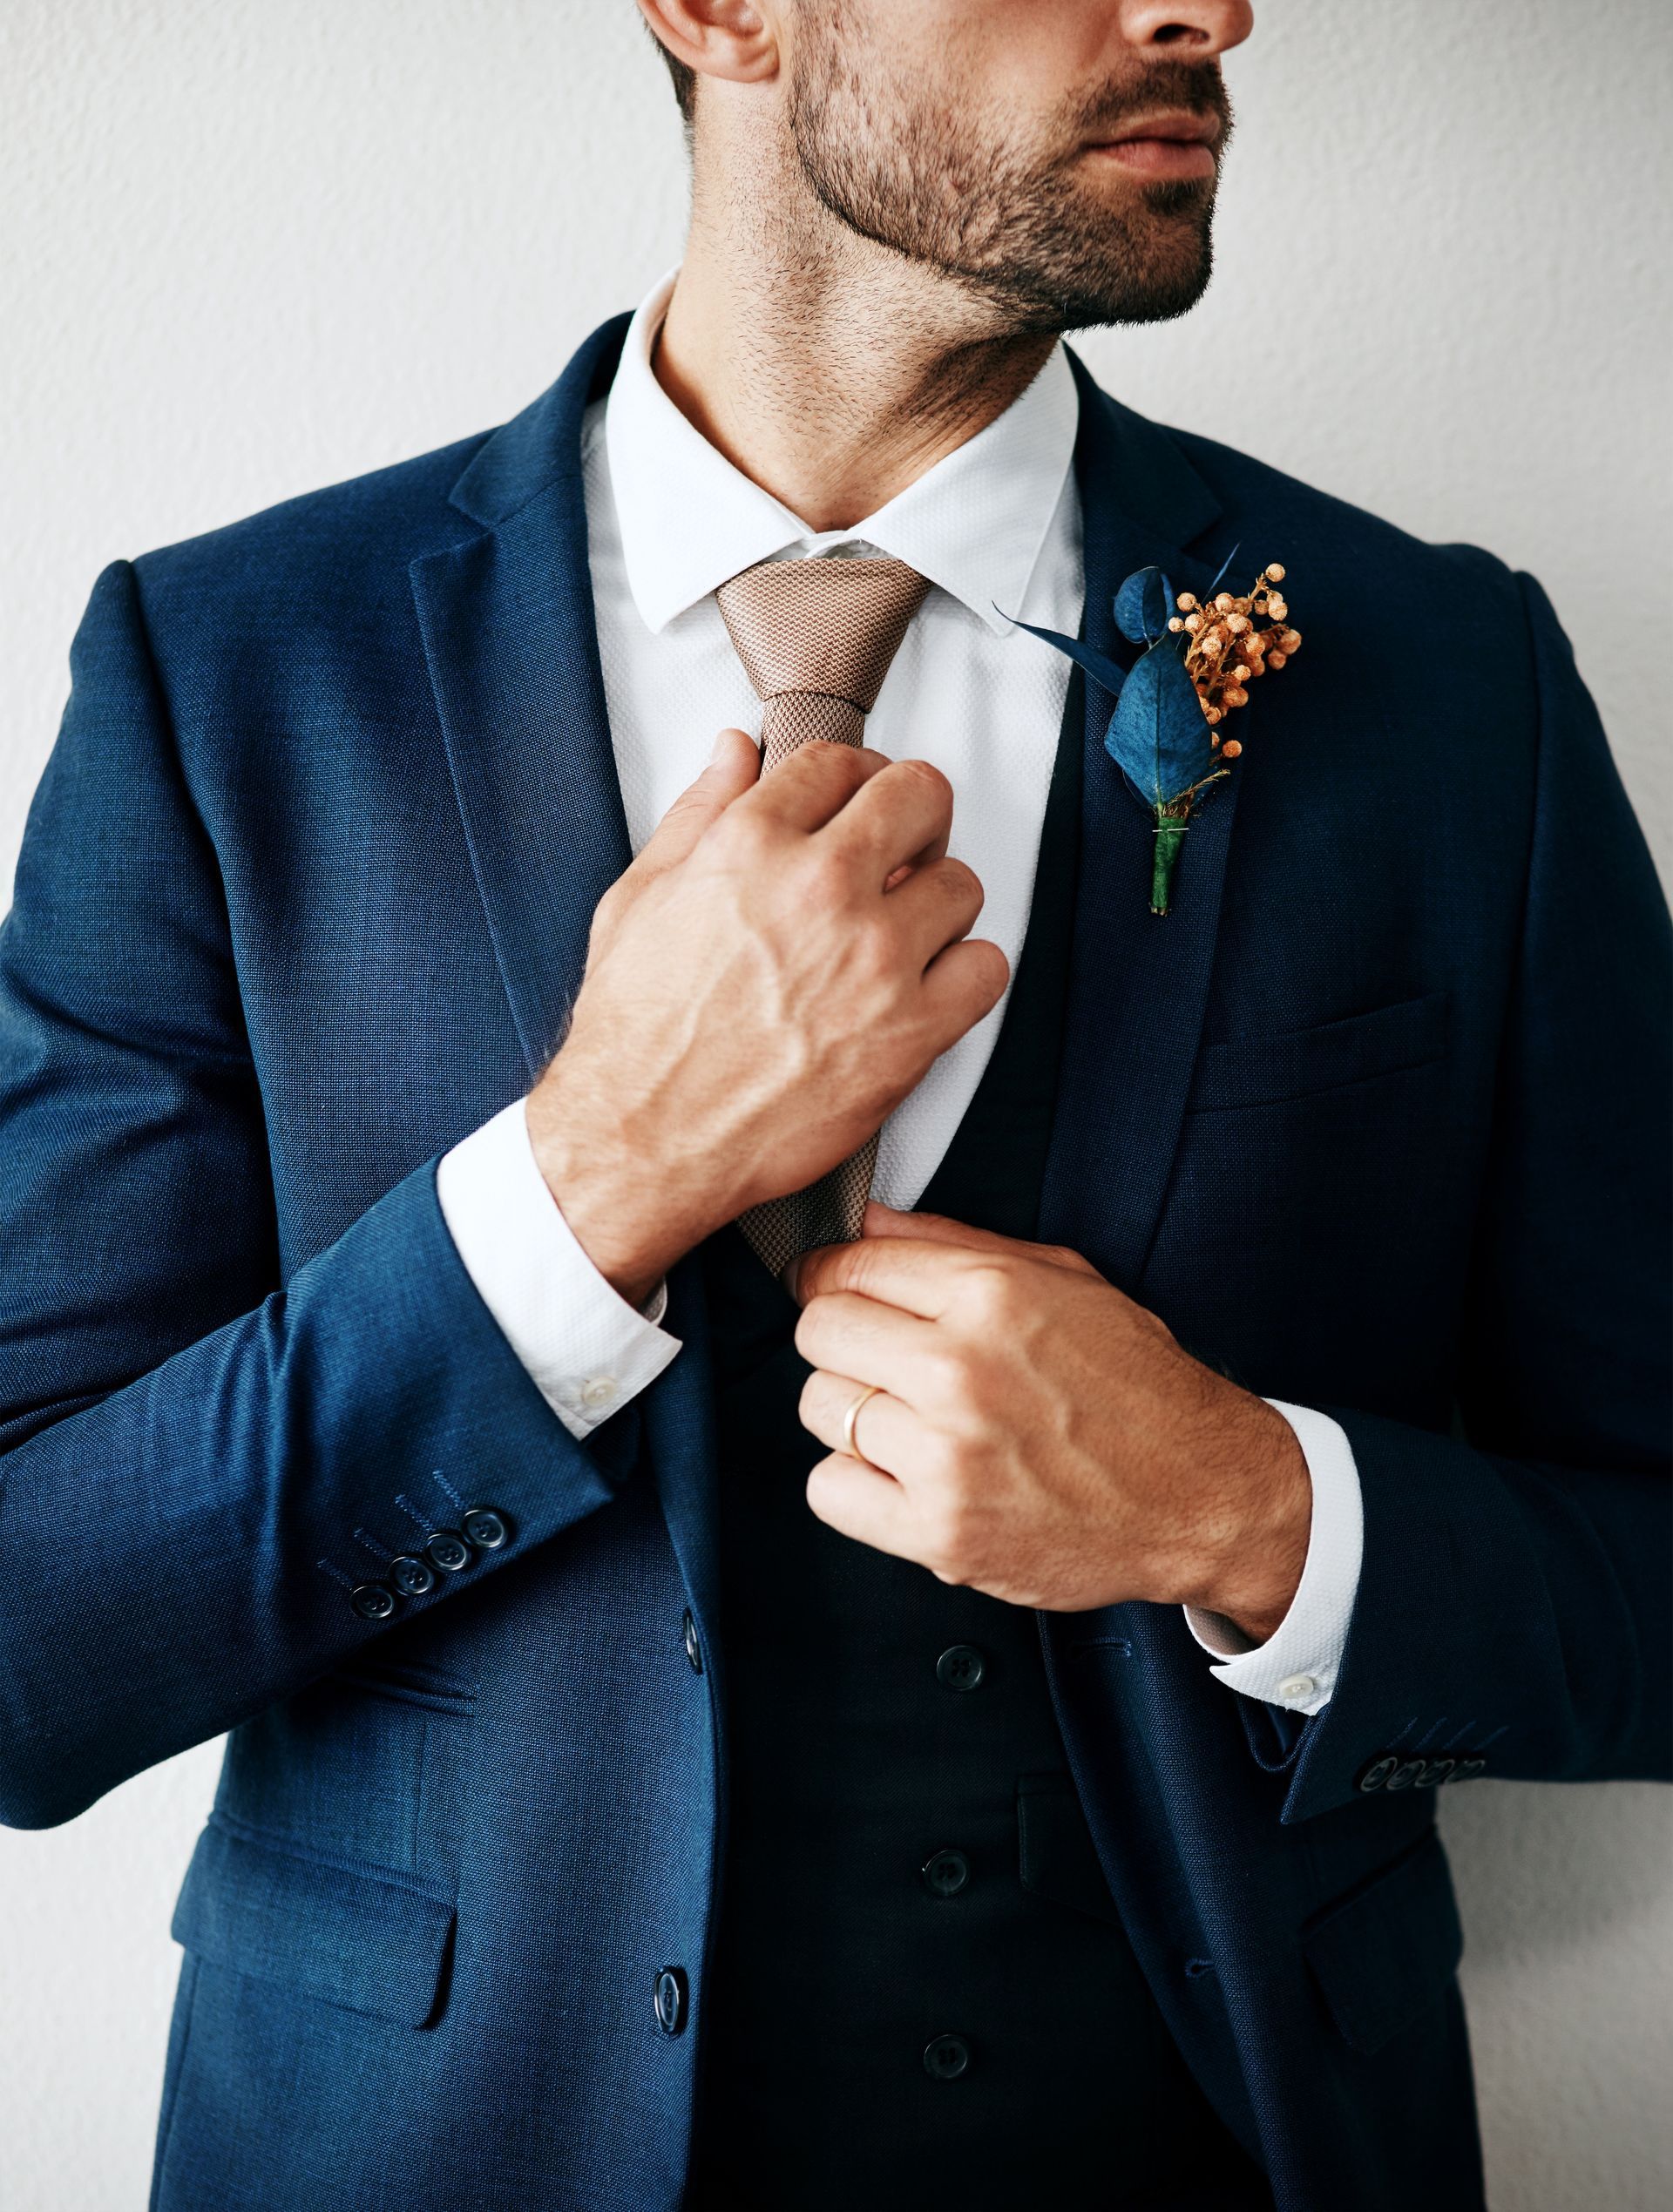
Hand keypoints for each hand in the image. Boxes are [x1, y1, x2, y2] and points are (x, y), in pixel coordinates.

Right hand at [526, 733, 1007, 1305]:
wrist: (642, 1140)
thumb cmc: (635, 1035)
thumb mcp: (639, 900)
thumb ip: (697, 816)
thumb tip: (735, 753)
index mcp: (751, 844)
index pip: (839, 762)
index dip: (850, 781)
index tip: (854, 805)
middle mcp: (820, 888)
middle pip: (920, 795)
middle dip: (910, 817)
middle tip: (898, 853)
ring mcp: (874, 959)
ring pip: (962, 883)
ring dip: (937, 904)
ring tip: (900, 935)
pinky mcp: (909, 1032)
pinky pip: (986, 970)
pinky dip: (964, 975)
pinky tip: (925, 987)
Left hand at [792, 1206, 1311, 1637]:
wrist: (1202, 1495)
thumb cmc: (1137, 1387)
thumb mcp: (1066, 1281)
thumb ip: (957, 1244)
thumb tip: (867, 1219)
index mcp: (991, 1296)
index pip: (848, 1265)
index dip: (833, 1278)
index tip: (839, 1294)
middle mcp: (963, 1369)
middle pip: (818, 1332)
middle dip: (845, 1344)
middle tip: (885, 1364)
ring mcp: (948, 1455)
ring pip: (820, 1409)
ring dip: (854, 1416)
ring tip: (913, 1424)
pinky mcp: (942, 1531)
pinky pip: (829, 1490)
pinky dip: (856, 1486)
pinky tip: (907, 1476)